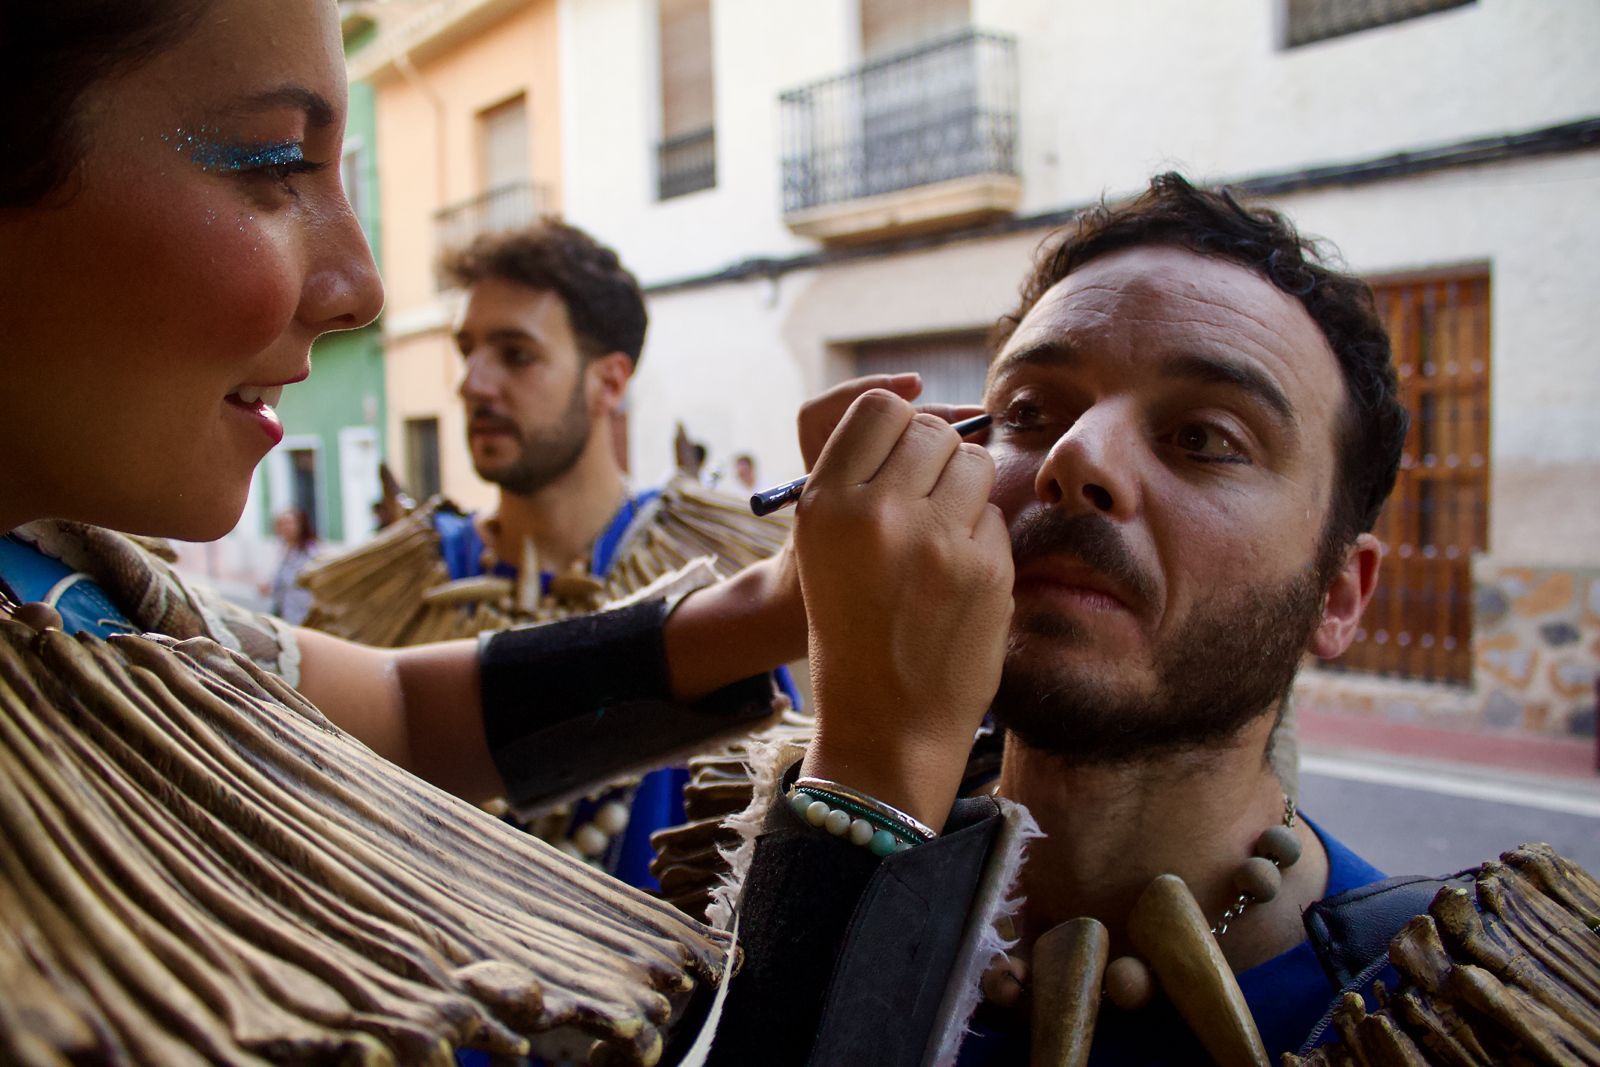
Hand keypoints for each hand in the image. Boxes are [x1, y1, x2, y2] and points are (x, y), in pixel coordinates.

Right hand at [794, 390, 1012, 828]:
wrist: (887, 725)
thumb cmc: (853, 631)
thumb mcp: (825, 551)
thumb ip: (859, 482)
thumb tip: (919, 411)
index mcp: (825, 504)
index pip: (878, 407)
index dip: (899, 425)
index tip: (904, 457)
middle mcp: (876, 513)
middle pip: (932, 430)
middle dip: (938, 457)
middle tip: (929, 502)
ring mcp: (934, 540)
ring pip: (974, 464)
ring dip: (967, 490)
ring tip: (945, 536)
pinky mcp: (984, 568)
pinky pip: (995, 516)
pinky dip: (983, 537)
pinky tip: (961, 577)